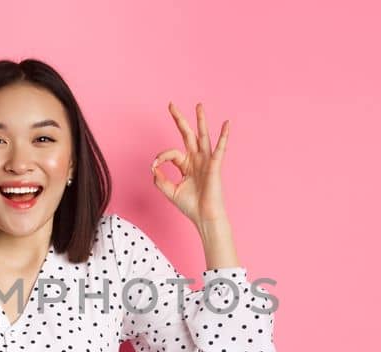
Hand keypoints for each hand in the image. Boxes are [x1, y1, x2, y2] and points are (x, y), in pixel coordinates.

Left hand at [151, 102, 230, 225]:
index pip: (171, 153)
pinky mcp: (214, 166)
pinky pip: (220, 149)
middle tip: (171, 105)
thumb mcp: (170, 191)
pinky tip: (227, 124)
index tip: (155, 165)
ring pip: (203, 136)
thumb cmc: (191, 206)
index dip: (161, 157)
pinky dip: (224, 136)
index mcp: (187, 165)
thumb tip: (153, 168)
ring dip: (200, 120)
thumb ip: (160, 180)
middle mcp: (197, 160)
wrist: (204, 217)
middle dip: (179, 120)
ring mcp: (206, 161)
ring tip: (198, 106)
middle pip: (188, 135)